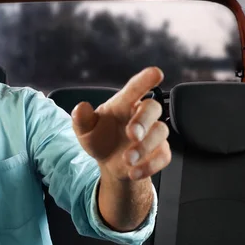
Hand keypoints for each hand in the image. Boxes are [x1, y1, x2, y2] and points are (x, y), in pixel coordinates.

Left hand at [72, 67, 170, 181]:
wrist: (109, 164)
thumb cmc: (99, 138)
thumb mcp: (84, 130)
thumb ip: (81, 119)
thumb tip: (81, 107)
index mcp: (123, 104)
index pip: (135, 88)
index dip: (145, 79)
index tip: (156, 73)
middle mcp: (140, 115)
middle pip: (153, 108)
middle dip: (143, 120)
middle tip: (133, 134)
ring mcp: (153, 133)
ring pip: (160, 132)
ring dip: (145, 147)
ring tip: (128, 159)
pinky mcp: (159, 152)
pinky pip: (164, 156)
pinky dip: (150, 165)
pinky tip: (134, 171)